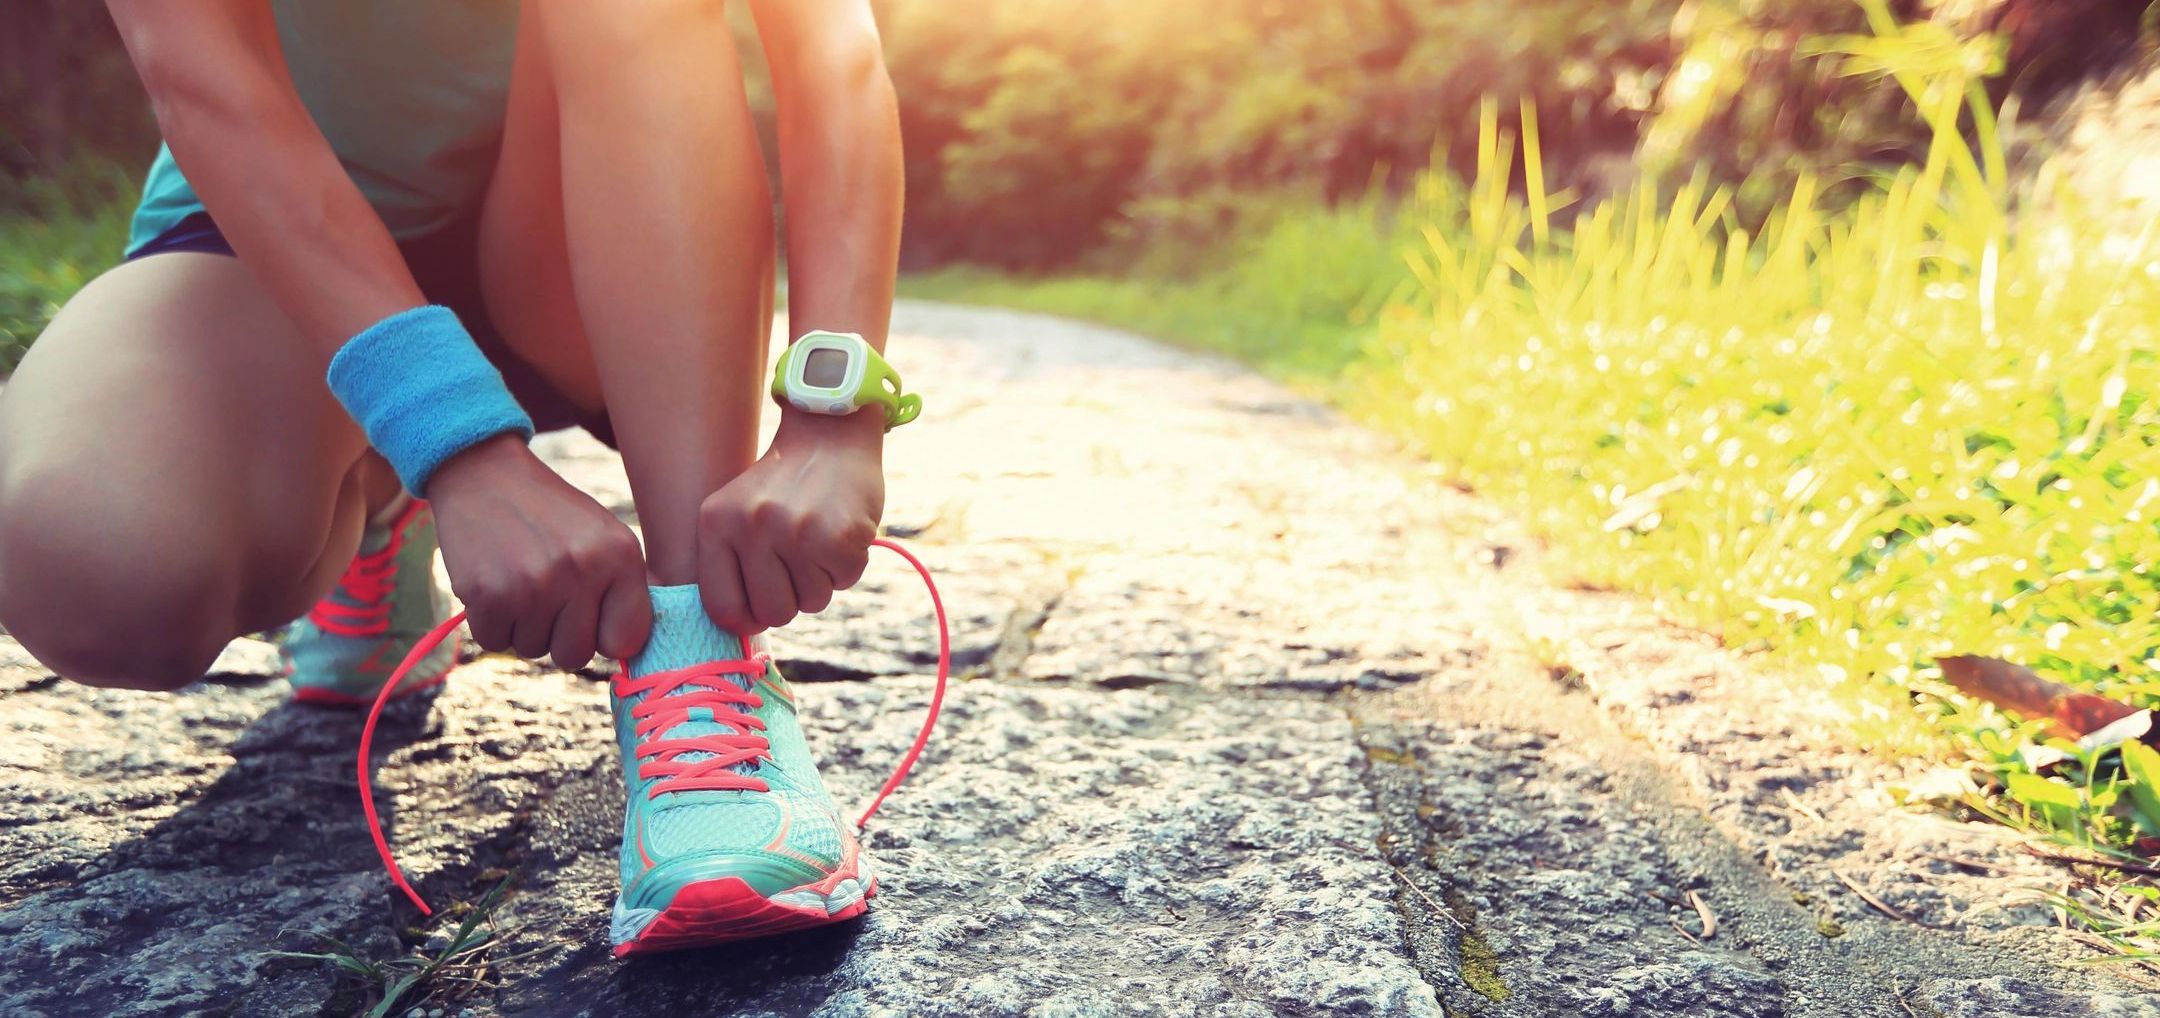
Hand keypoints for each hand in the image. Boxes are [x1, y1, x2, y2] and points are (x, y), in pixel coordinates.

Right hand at [428, 435, 652, 668]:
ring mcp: (535, 585)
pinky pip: (495, 641)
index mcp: (621, 555)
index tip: (590, 617)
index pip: (627, 639)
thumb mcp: (603, 537)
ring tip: (520, 578)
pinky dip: (491, 622)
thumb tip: (634, 651)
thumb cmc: (551, 516)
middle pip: (576, 655)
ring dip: (523, 625)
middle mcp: (582, 571)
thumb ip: (625, 590)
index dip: (604, 634)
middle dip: (559, 634)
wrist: (485, 475)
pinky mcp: (489, 594)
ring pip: (533, 650)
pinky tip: (495, 583)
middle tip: (546, 593)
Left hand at [698, 412, 883, 633]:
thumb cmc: (783, 486)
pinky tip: (840, 531)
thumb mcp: (738, 512)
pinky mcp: (837, 536)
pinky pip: (844, 582)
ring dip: (821, 580)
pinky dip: (847, 565)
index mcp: (716, 523)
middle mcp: (752, 527)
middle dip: (791, 599)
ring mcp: (796, 532)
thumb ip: (730, 565)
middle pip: (773, 612)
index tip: (761, 604)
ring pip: (812, 603)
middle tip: (798, 562)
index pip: (723, 609)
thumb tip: (741, 629)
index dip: (747, 616)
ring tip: (818, 538)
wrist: (831, 434)